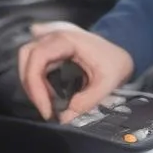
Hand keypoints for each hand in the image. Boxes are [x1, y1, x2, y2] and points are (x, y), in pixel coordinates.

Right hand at [17, 22, 133, 121]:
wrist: (126, 48)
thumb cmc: (116, 63)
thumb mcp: (109, 83)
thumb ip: (88, 101)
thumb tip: (65, 117)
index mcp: (67, 39)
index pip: (38, 57)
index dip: (35, 85)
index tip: (46, 109)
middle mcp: (54, 35)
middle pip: (27, 56)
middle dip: (31, 86)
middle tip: (45, 108)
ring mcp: (51, 39)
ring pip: (27, 58)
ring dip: (32, 83)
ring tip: (49, 103)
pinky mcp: (51, 48)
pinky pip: (34, 60)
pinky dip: (36, 78)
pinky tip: (49, 94)